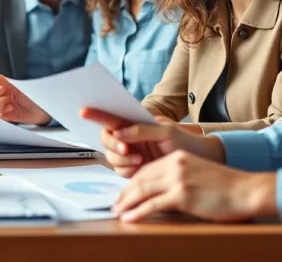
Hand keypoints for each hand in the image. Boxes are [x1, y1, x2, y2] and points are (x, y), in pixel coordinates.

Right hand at [0, 74, 51, 124]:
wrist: (44, 106)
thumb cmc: (32, 93)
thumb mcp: (16, 85)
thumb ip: (2, 80)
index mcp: (5, 90)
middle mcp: (5, 99)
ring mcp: (7, 108)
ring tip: (1, 111)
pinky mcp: (10, 117)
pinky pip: (0, 118)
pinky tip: (3, 114)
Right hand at [80, 108, 223, 177]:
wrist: (198, 162)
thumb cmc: (185, 141)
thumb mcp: (166, 132)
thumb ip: (142, 131)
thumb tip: (119, 134)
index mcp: (135, 122)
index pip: (111, 117)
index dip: (96, 114)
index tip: (83, 110)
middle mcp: (128, 136)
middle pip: (106, 139)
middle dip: (114, 146)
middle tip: (128, 150)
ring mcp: (130, 153)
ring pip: (111, 157)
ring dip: (122, 160)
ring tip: (141, 160)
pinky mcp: (133, 168)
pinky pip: (119, 171)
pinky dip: (127, 170)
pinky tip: (140, 166)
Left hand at [112, 150, 276, 222]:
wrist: (246, 191)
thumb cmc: (225, 187)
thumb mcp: (197, 174)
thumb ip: (177, 178)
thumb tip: (160, 193)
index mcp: (178, 158)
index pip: (146, 169)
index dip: (132, 182)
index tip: (123, 193)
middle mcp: (175, 164)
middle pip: (140, 178)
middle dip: (125, 193)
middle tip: (115, 204)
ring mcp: (178, 179)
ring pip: (143, 190)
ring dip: (127, 203)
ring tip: (118, 212)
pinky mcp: (182, 195)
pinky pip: (153, 204)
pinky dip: (138, 212)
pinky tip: (130, 218)